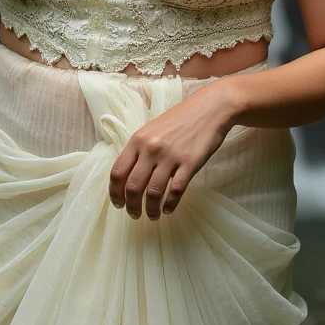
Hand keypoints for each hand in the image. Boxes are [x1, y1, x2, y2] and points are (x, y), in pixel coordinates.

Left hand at [108, 87, 227, 220]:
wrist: (209, 109)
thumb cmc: (180, 119)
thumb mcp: (152, 130)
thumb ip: (140, 150)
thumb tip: (128, 176)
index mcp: (138, 140)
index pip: (118, 172)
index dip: (115, 192)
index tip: (118, 203)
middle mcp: (151, 149)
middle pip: (133, 187)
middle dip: (131, 206)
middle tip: (134, 214)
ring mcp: (170, 156)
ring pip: (153, 192)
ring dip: (151, 209)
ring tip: (152, 215)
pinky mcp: (189, 163)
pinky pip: (176, 191)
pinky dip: (170, 204)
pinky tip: (168, 209)